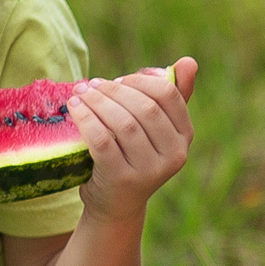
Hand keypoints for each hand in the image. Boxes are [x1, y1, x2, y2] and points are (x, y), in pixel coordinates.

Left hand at [70, 59, 195, 224]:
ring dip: (97, 102)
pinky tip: (74, 108)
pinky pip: (102, 140)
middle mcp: (174, 155)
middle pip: (145, 108)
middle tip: (92, 85)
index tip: (118, 80)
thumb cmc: (133, 157)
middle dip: (115, 90)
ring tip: (80, 93)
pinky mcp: (122, 179)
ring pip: (123, 123)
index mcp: (185, 137)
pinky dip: (86, 119)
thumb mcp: (155, 129)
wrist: (116, 205)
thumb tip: (189, 61)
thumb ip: (171, 96)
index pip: (168, 95)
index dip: (140, 81)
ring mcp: (150, 171)